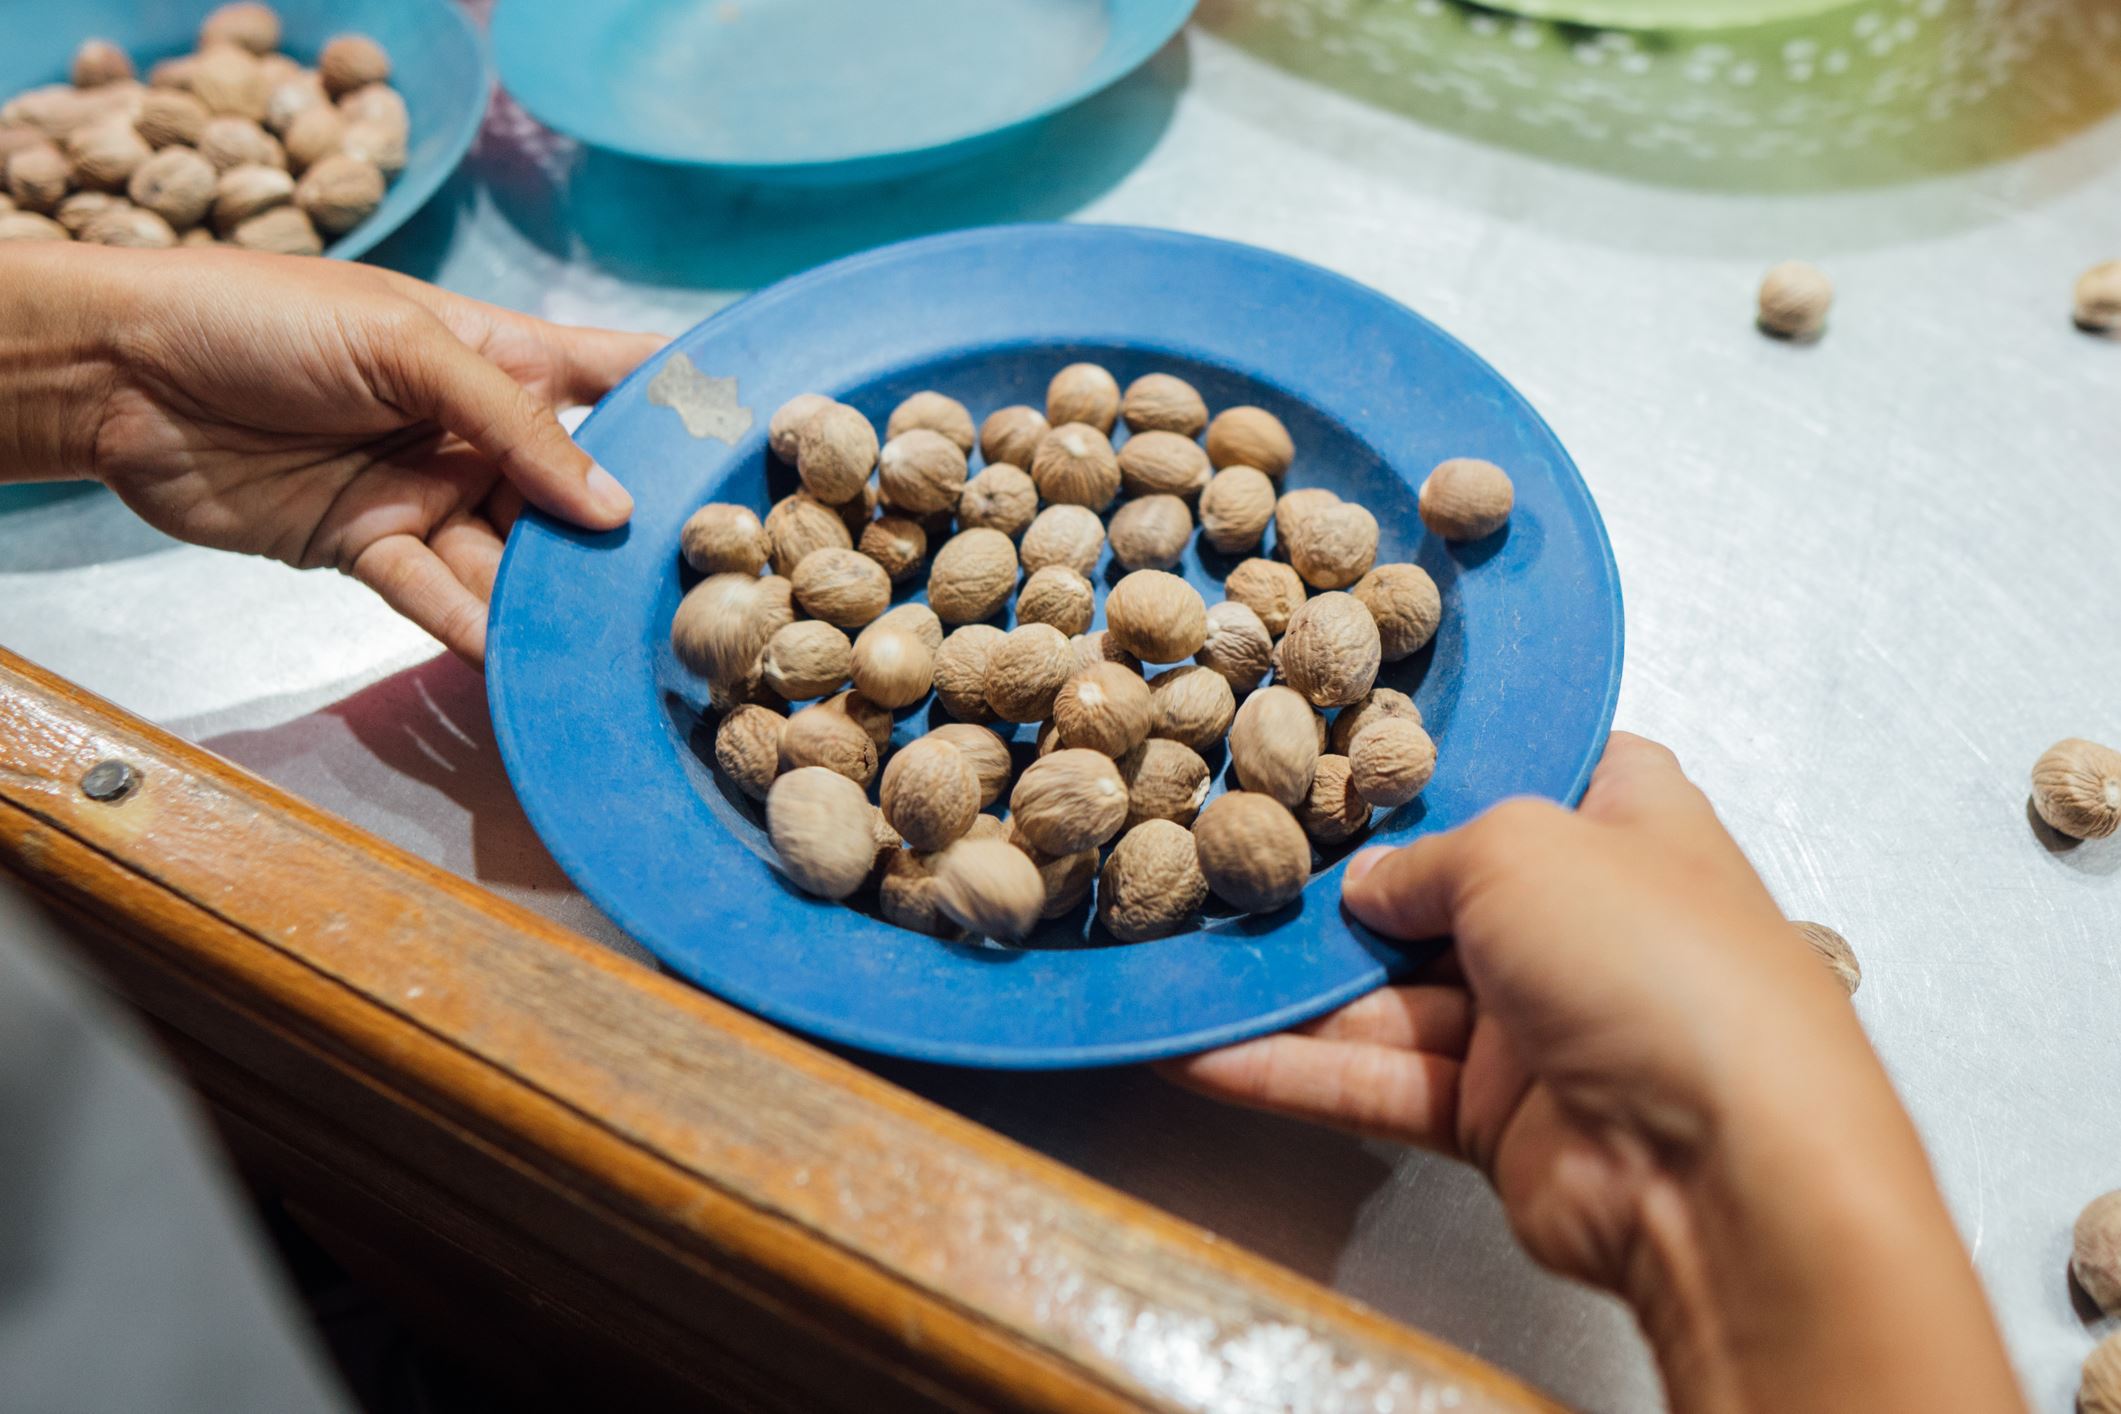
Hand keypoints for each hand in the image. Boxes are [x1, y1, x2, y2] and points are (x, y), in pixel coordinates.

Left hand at [7, 245, 661, 663]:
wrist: (124, 373)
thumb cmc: (265, 318)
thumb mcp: (406, 344)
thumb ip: (514, 424)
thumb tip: (612, 507)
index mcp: (498, 356)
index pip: (614, 377)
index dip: (682, 406)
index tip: (761, 448)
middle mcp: (477, 432)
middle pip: (574, 494)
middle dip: (623, 540)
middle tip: (695, 588)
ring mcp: (427, 493)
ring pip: (512, 560)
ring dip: (551, 600)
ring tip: (611, 644)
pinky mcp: (369, 549)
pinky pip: (438, 596)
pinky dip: (474, 630)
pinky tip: (519, 660)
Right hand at [1165, 734, 2022, 1412]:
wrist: (1722, 1168)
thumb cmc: (1658, 962)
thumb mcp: (1525, 847)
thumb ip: (1427, 853)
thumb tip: (1367, 885)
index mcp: (1623, 821)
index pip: (1522, 768)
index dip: (1433, 755)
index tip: (1328, 738)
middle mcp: (1580, 916)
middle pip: (1431, 886)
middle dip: (1331, 879)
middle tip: (1221, 848)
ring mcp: (1534, 1020)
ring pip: (1386, 992)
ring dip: (1287, 986)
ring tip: (1183, 955)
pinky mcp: (1491, 1114)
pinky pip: (1374, 1078)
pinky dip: (1290, 1068)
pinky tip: (1199, 1051)